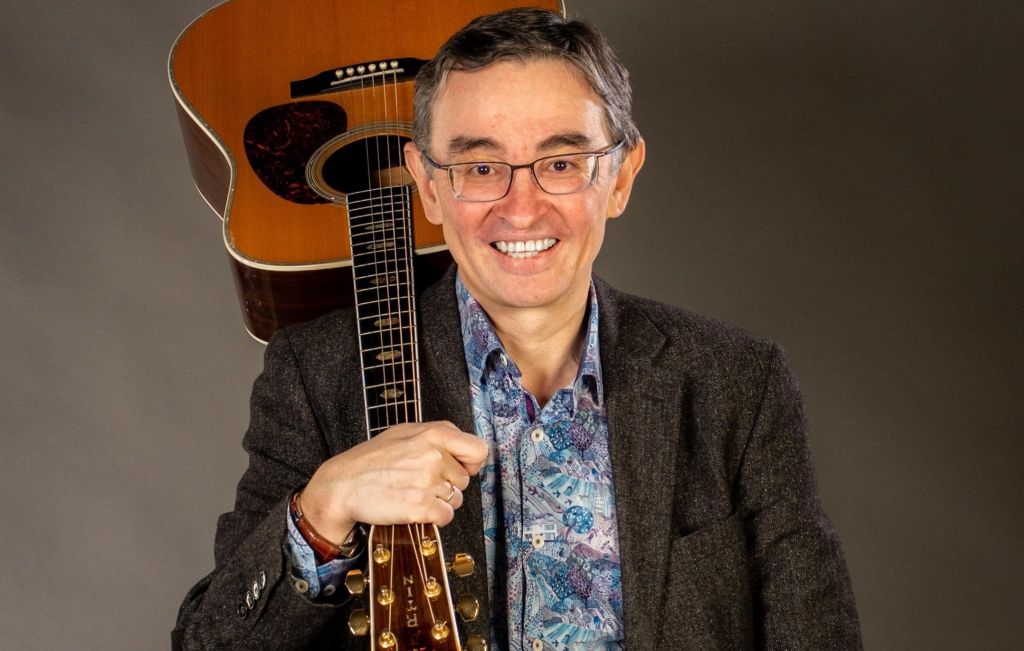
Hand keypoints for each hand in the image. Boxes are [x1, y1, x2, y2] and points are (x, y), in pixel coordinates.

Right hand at [299, 421, 487, 542]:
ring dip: (439, 501)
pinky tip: (414, 508)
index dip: (471, 463)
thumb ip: (438, 435)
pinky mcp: (420, 508)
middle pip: (464, 481)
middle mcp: (433, 456)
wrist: (342, 485)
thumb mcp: (405, 432)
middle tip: (420, 482)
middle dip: (447, 484)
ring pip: (455, 500)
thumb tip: (466, 449)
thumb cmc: (371, 459)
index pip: (478, 451)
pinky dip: (433, 518)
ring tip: (413, 493)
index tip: (459, 468)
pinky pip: (446, 517)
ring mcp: (427, 482)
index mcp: (434, 434)